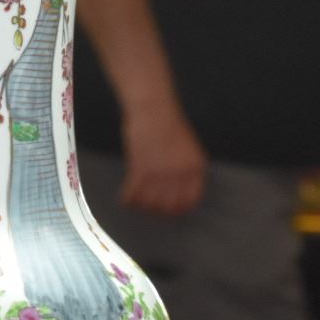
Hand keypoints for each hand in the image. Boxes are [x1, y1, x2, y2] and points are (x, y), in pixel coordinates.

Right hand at [120, 101, 206, 216]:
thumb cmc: (169, 124)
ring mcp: (160, 172)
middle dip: (158, 211)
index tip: (169, 210)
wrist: (153, 108)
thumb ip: (185, 170)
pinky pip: (132, 194)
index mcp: (195, 167)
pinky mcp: (141, 169)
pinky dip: (127, 198)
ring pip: (150, 204)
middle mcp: (180, 173)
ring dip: (141, 205)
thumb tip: (175, 191)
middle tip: (150, 206)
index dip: (179, 209)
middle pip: (169, 207)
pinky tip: (125, 197)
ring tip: (137, 200)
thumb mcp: (188, 148)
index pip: (190, 200)